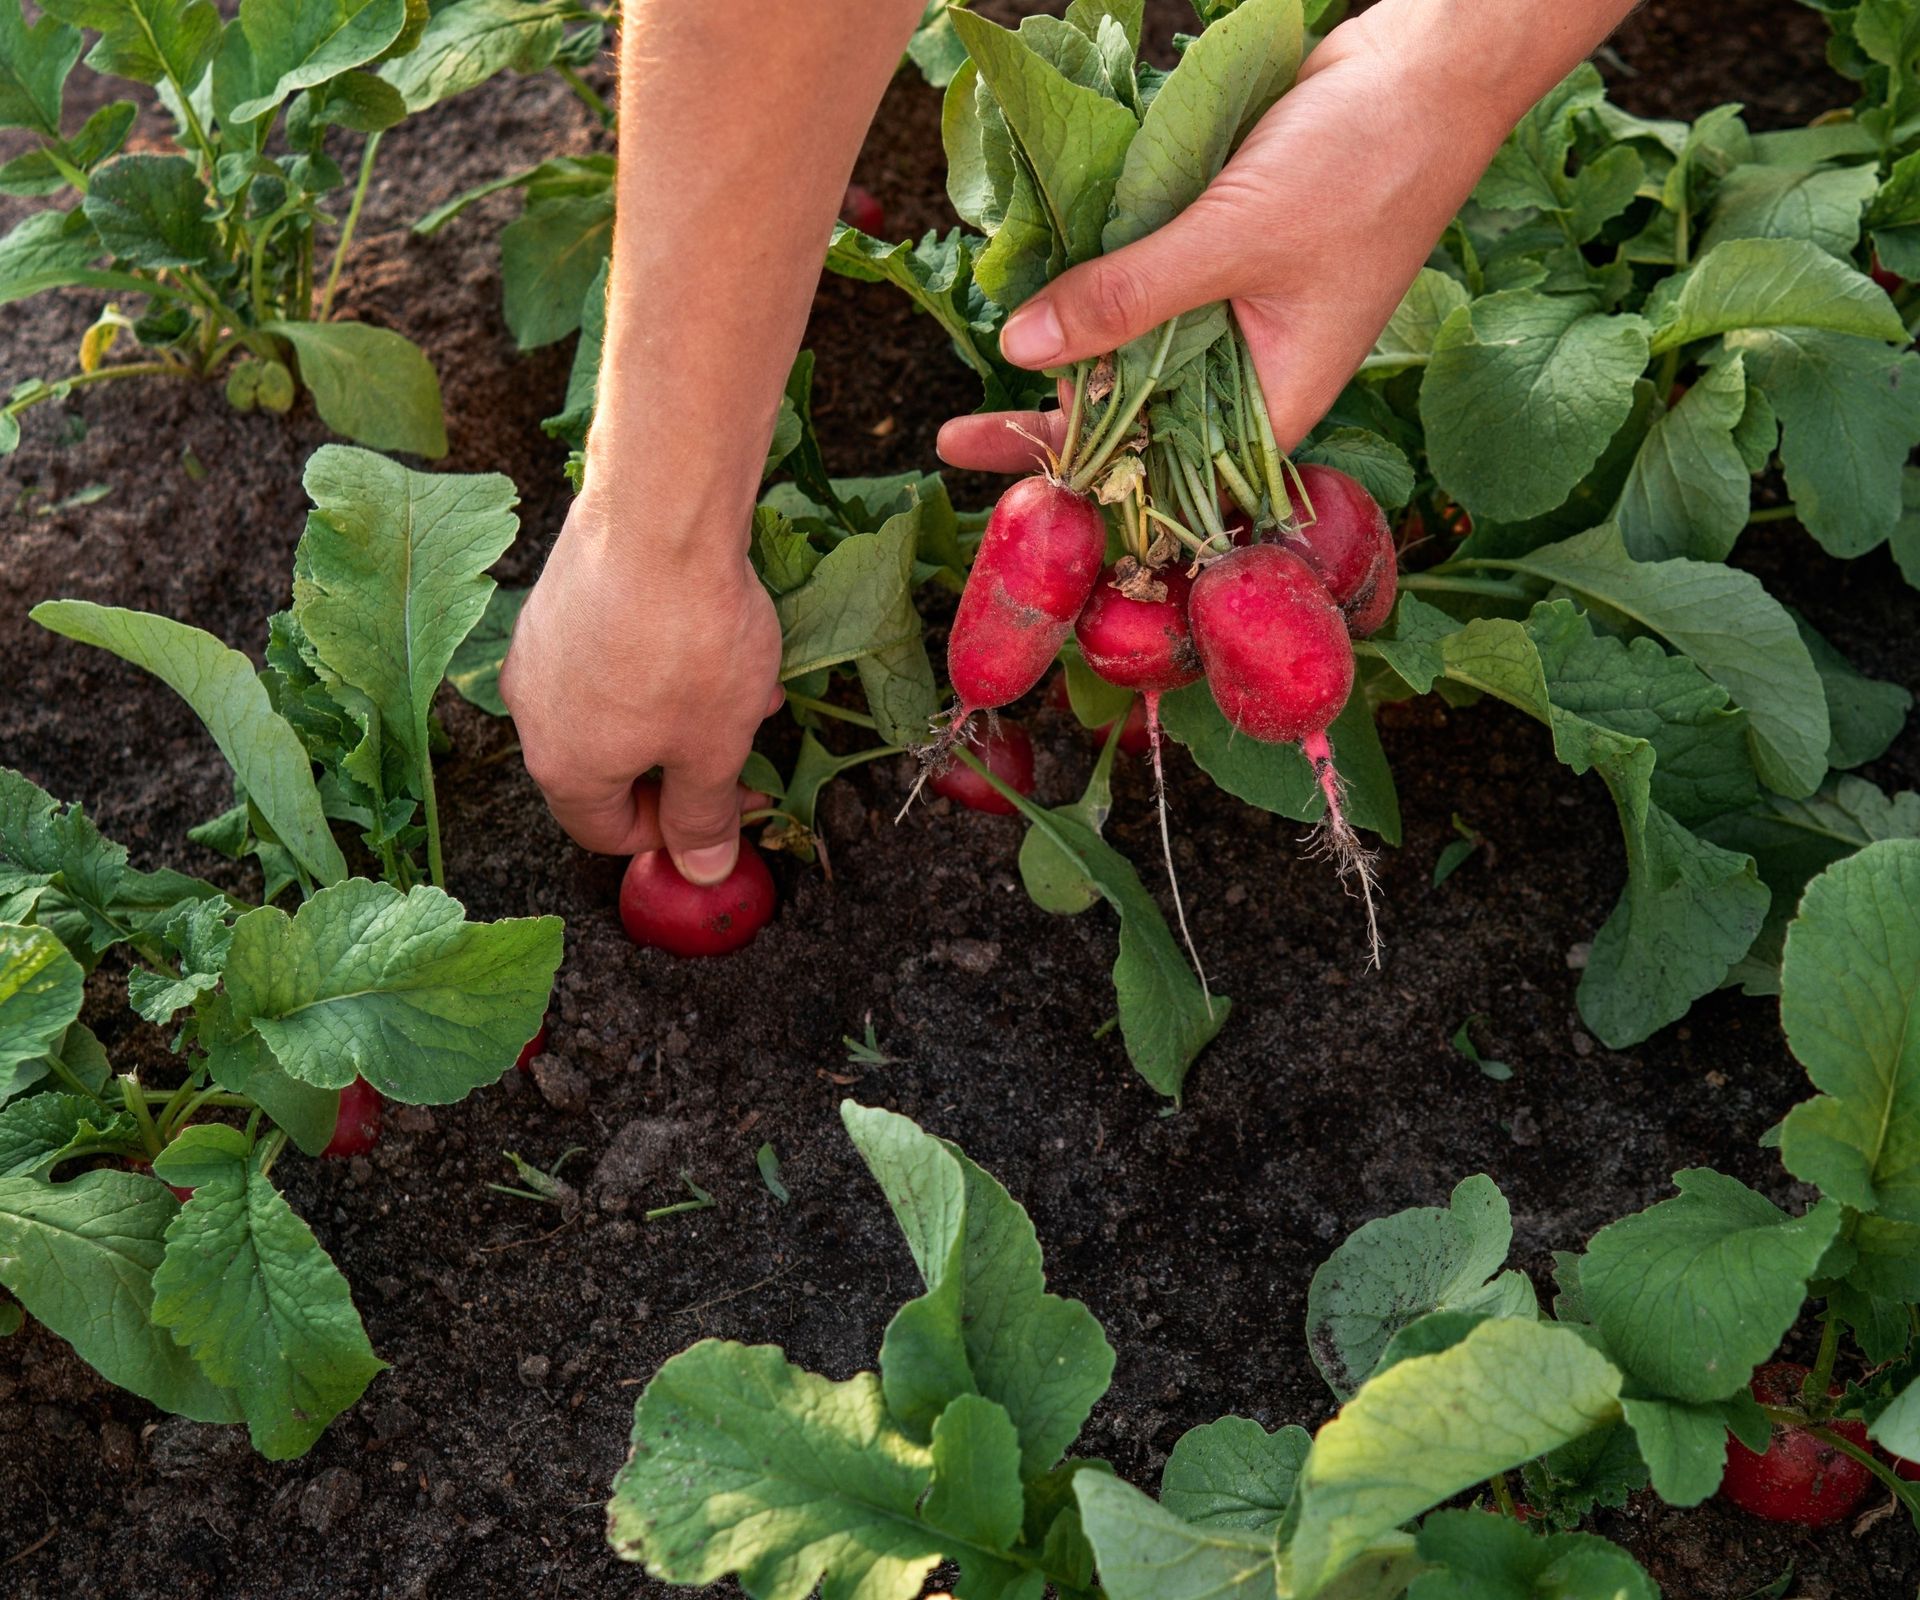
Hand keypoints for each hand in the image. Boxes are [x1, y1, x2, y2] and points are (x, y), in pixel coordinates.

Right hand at [499, 490, 783, 882]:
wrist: (659, 515)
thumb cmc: (688, 643)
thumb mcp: (714, 748)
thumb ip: (704, 817)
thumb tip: (701, 871)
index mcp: (564, 766)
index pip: (604, 832)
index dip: (671, 835)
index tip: (724, 812)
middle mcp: (534, 712)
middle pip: (609, 768)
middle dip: (685, 765)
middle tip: (745, 749)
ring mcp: (539, 648)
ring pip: (617, 705)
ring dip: (683, 711)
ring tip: (747, 686)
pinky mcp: (557, 596)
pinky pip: (610, 652)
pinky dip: (660, 660)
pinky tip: (716, 635)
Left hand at [937, 9, 1522, 471]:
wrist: (1425, 65)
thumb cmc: (1363, 163)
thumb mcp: (1231, 238)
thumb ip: (1126, 297)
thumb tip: (1022, 349)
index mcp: (1275, 402)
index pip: (1167, 472)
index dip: (1086, 484)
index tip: (1009, 489)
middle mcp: (1251, 372)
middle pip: (1139, 422)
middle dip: (1056, 429)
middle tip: (953, 438)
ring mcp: (1233, 316)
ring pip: (1134, 357)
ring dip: (1069, 359)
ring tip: (977, 381)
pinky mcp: (1215, 260)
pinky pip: (1143, 292)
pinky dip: (1095, 293)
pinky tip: (1032, 299)